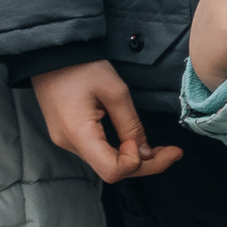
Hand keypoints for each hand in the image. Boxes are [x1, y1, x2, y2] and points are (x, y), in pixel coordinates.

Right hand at [31, 59, 183, 182]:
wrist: (50, 56)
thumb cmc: (81, 68)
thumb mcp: (115, 92)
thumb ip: (131, 125)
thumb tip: (145, 153)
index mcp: (78, 133)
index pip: (112, 171)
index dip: (135, 162)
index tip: (142, 140)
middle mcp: (69, 143)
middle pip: (111, 170)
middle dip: (146, 164)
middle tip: (175, 152)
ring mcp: (66, 141)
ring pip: (106, 163)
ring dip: (135, 159)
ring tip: (162, 148)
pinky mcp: (68, 135)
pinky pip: (98, 152)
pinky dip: (120, 152)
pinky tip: (135, 143)